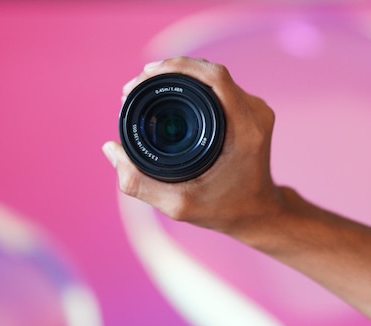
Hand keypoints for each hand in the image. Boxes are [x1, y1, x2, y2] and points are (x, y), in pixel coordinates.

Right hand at [102, 57, 282, 233]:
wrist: (259, 213)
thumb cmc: (225, 210)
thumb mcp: (179, 205)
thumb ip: (140, 183)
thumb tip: (111, 148)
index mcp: (246, 130)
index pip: (214, 78)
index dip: (177, 67)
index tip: (144, 75)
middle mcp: (255, 114)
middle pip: (212, 73)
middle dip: (170, 71)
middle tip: (135, 86)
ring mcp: (257, 111)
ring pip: (215, 78)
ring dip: (180, 77)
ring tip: (146, 88)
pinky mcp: (252, 112)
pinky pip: (219, 88)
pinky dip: (193, 87)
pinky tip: (169, 94)